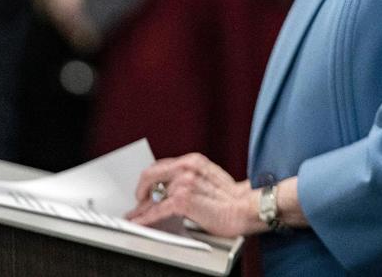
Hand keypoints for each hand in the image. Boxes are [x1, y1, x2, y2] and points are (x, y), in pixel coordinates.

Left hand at [127, 153, 261, 236]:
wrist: (246, 208)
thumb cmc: (232, 198)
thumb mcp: (208, 176)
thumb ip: (190, 177)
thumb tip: (172, 188)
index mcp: (193, 160)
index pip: (161, 166)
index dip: (150, 179)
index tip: (144, 187)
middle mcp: (186, 167)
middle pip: (151, 176)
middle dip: (141, 190)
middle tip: (137, 201)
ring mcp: (183, 183)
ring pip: (153, 196)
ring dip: (142, 208)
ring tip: (136, 215)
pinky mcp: (182, 201)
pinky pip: (157, 210)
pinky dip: (145, 217)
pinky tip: (140, 222)